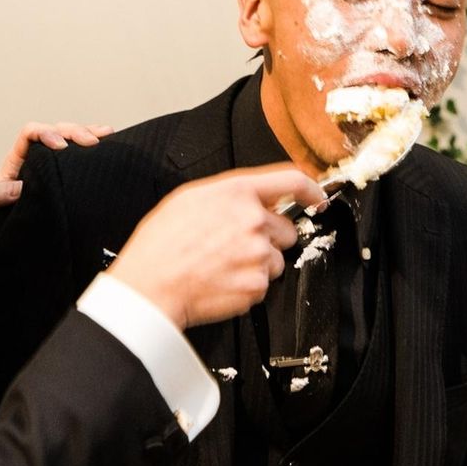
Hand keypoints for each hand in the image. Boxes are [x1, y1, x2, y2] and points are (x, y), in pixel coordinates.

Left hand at [0, 121, 112, 239]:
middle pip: (57, 131)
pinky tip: (110, 146)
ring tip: (108, 135)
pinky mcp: (66, 182)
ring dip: (89, 134)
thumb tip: (16, 187)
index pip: (31, 134)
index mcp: (16, 162)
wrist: (0, 242)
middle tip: (93, 143)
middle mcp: (36, 160)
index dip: (47, 133)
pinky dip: (96, 151)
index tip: (61, 147)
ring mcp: (53, 170)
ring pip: (72, 141)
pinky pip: (81, 160)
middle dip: (75, 132)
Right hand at [107, 164, 324, 328]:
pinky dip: (247, 285)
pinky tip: (222, 280)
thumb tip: (252, 199)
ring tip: (223, 265)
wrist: (150, 285)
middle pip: (287, 229)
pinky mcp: (257, 285)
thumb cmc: (161, 243)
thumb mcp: (190, 198)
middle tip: (235, 246)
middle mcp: (253, 220)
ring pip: (276, 259)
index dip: (310, 189)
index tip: (316, 198)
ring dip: (258, 264)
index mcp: (237, 193)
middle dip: (268, 238)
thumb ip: (229, 194)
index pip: (291, 180)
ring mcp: (258, 254)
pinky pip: (264, 284)